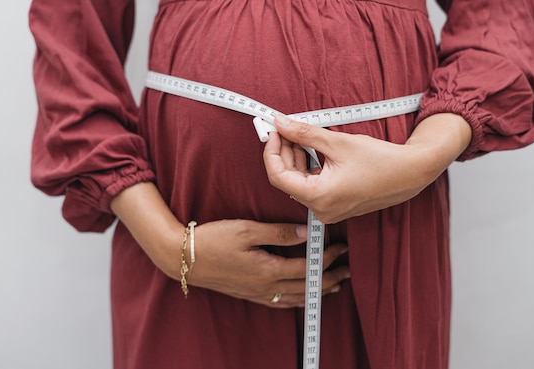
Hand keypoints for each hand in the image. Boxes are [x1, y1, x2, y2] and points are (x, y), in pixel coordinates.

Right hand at [110, 182, 349, 307]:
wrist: (184, 259)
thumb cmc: (213, 240)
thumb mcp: (245, 230)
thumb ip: (278, 232)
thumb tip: (305, 233)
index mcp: (268, 269)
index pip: (307, 268)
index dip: (328, 260)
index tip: (342, 249)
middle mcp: (266, 286)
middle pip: (307, 287)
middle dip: (331, 279)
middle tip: (349, 270)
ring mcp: (258, 293)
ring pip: (296, 298)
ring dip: (318, 292)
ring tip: (336, 286)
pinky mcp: (250, 294)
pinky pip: (281, 302)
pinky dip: (299, 300)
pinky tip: (303, 296)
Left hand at [263, 113, 471, 222]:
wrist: (410, 173)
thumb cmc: (380, 160)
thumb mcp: (337, 143)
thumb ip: (304, 133)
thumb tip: (280, 123)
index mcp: (320, 198)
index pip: (278, 176)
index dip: (271, 151)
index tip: (273, 131)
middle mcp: (321, 210)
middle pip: (287, 180)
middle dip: (283, 152)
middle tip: (283, 127)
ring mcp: (328, 210)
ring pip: (298, 183)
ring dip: (295, 158)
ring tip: (300, 134)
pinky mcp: (335, 206)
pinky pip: (312, 186)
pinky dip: (308, 167)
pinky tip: (312, 149)